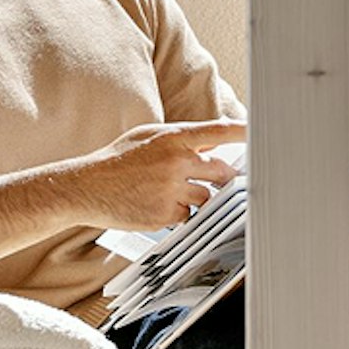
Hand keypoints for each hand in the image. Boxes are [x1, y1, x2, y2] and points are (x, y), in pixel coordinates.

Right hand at [78, 119, 246, 229]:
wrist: (87, 187)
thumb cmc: (117, 160)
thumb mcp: (147, 137)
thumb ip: (180, 138)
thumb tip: (213, 143)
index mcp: (172, 138)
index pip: (219, 132)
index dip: (244, 133)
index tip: (261, 134)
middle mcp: (176, 162)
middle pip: (222, 172)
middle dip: (223, 177)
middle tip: (217, 179)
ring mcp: (172, 190)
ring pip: (207, 197)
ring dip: (199, 198)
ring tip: (171, 191)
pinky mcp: (165, 214)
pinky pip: (189, 216)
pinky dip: (181, 214)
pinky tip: (159, 205)